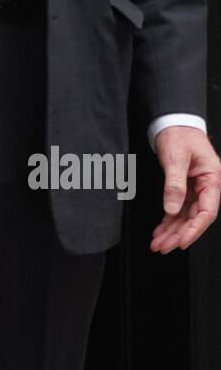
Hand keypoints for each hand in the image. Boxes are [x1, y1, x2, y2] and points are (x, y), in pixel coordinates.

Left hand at [150, 127, 220, 252]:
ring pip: (185, 216)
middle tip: (163, 247)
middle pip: (195, 217)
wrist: (173, 122)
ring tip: (158, 243)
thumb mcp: (175, 158)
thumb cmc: (179, 134)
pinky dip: (168, 221)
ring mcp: (195, 188)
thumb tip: (171, 208)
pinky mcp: (184, 188)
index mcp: (212, 179)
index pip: (207, 212)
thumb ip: (174, 183)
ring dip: (172, 231)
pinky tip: (160, 231)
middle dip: (179, 234)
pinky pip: (178, 209)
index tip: (181, 242)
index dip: (195, 229)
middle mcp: (206, 186)